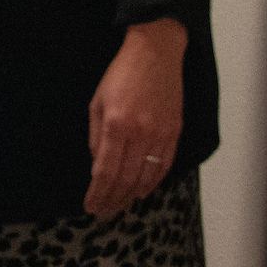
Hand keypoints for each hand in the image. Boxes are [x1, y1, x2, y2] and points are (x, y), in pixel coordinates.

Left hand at [85, 17, 187, 215]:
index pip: (106, 171)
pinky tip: (143, 190)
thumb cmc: (122, 74)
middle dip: (113, 200)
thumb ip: (96, 136)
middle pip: (126, 179)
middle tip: (103, 212)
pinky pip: (164, 165)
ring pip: (146, 177)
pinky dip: (153, 182)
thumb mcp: (97, 101)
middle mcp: (139, 133)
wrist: (155, 53)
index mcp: (116, 124)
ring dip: (132, 195)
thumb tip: (98, 166)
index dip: (98, 193)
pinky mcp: (175, 132)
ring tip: (120, 206)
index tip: (91, 206)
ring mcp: (160, 134)